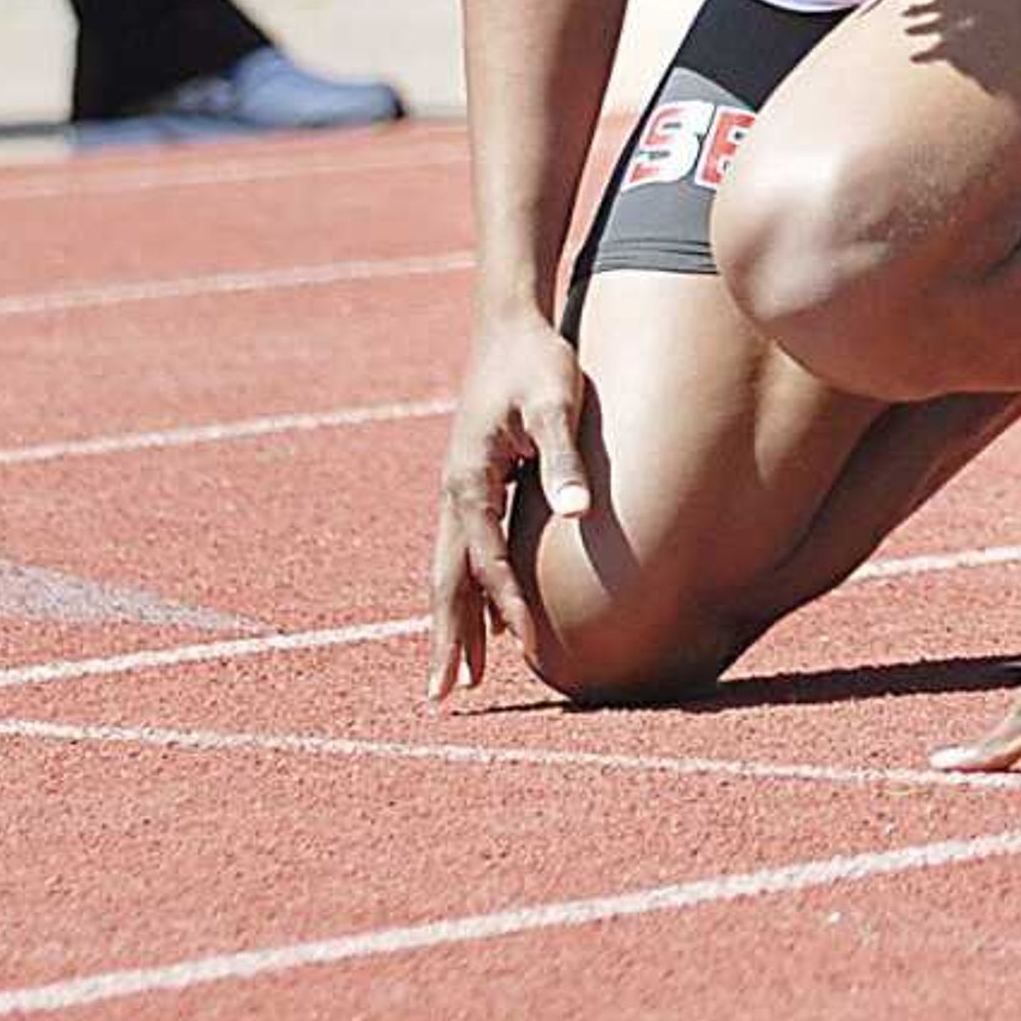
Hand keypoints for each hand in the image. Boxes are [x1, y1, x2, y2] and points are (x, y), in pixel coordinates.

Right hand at [424, 314, 591, 702]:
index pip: (488, 564)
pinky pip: (461, 552)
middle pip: (446, 583)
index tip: (530, 652)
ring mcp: (456, 490)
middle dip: (447, 641)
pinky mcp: (470, 483)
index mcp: (468, 482)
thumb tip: (577, 515)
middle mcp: (452, 494)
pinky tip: (481, 614)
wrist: (507, 323)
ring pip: (448, 571)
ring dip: (452, 624)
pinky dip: (465, 591)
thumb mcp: (557, 403)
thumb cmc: (537, 361)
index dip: (509, 611)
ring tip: (456, 676)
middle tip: (443, 698)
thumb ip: (563, 458)